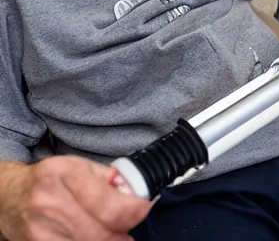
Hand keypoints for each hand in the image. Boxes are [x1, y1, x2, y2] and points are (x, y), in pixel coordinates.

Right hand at [0, 156, 150, 240]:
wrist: (9, 195)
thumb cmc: (50, 177)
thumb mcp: (79, 165)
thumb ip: (108, 178)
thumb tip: (136, 191)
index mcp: (65, 175)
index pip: (108, 204)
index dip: (134, 210)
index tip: (144, 208)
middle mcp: (51, 204)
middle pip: (101, 232)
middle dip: (123, 230)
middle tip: (131, 226)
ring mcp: (42, 231)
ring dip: (110, 240)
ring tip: (115, 232)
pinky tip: (98, 237)